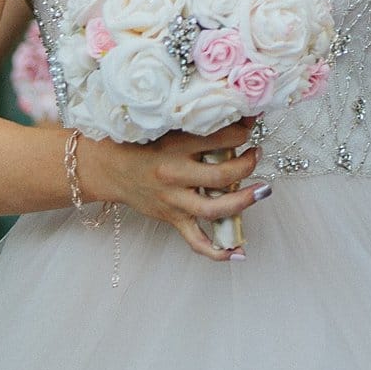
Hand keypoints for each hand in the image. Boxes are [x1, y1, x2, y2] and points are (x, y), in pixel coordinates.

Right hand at [75, 129, 265, 261]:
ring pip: (215, 208)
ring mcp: (174, 200)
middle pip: (223, 175)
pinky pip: (196, 240)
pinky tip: (238, 252)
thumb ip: (195, 126)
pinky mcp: (172, 218)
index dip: (243, 130)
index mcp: (174, 145)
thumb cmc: (137, 143)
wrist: (107, 167)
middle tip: (256, 154)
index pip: (220, 138)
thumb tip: (234, 117)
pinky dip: (217, 250)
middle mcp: (175, 174)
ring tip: (263, 190)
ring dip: (244, 201)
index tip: (253, 124)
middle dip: (248, 164)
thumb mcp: (165, 127)